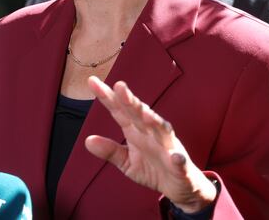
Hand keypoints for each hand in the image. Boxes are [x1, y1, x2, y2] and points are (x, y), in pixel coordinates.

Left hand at [84, 76, 217, 212]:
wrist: (179, 186)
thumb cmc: (152, 168)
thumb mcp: (126, 162)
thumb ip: (110, 151)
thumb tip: (87, 141)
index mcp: (135, 131)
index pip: (119, 111)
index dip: (107, 97)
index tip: (93, 81)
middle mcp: (151, 133)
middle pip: (140, 114)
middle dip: (131, 101)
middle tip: (120, 86)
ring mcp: (168, 147)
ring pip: (162, 131)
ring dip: (156, 122)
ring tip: (146, 115)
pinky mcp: (181, 165)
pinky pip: (180, 160)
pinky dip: (179, 158)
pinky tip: (176, 157)